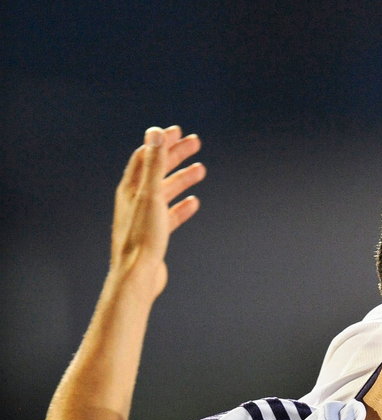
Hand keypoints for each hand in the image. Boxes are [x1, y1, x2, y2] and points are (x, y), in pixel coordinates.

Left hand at [109, 125, 204, 298]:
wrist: (137, 276)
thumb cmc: (142, 238)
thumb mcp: (151, 195)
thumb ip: (155, 163)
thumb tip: (155, 132)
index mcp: (131, 189)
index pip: (146, 157)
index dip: (161, 142)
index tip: (178, 131)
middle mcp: (135, 200)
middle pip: (157, 170)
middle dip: (176, 155)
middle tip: (195, 143)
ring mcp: (144, 217)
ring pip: (166, 191)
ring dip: (182, 178)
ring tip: (201, 170)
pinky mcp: (154, 234)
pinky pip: (170, 213)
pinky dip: (182, 205)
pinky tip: (193, 203)